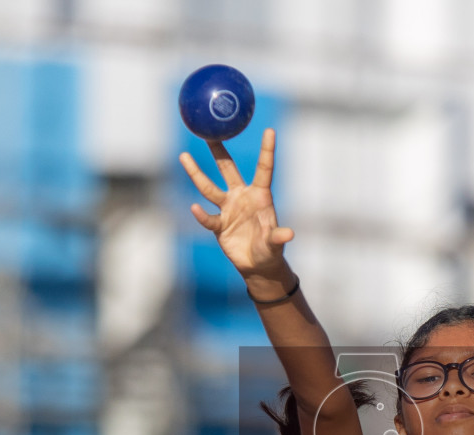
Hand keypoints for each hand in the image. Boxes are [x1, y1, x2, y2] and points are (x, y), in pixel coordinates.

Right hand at [179, 128, 293, 282]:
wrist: (258, 264)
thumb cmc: (270, 249)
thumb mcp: (276, 243)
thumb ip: (278, 237)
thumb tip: (288, 234)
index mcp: (260, 195)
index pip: (263, 169)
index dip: (266, 150)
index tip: (269, 130)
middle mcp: (241, 197)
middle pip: (227, 169)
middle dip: (219, 151)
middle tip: (210, 132)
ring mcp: (228, 209)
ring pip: (209, 188)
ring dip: (196, 173)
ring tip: (184, 156)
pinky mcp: (218, 225)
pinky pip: (208, 218)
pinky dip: (201, 215)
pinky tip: (195, 208)